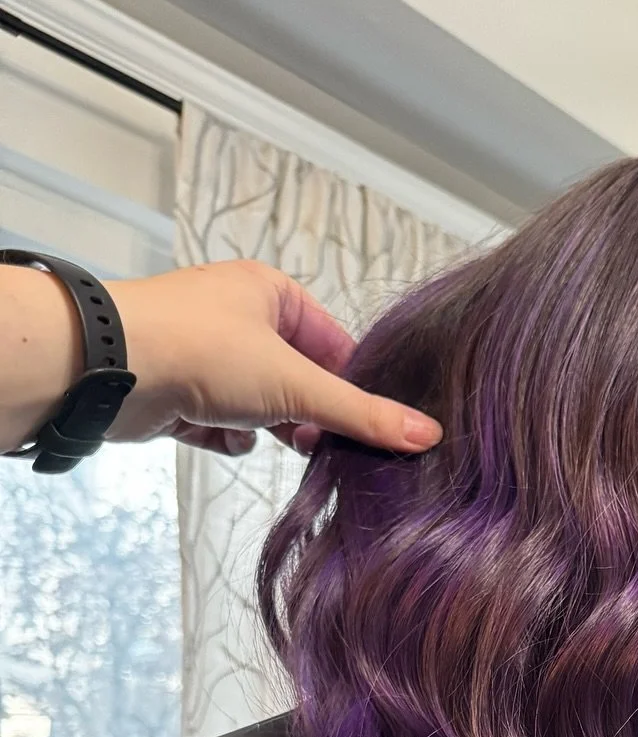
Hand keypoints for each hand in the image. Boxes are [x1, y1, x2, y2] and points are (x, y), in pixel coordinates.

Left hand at [3, 259, 441, 458]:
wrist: (110, 367)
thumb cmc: (206, 351)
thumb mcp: (297, 385)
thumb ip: (363, 415)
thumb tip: (428, 435)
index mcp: (272, 293)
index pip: (336, 344)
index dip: (356, 387)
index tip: (372, 426)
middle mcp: (239, 317)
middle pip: (300, 378)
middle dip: (309, 415)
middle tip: (323, 443)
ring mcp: (206, 354)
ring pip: (262, 404)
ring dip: (267, 427)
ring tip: (267, 436)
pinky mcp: (179, 389)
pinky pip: (223, 422)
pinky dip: (225, 435)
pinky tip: (216, 433)